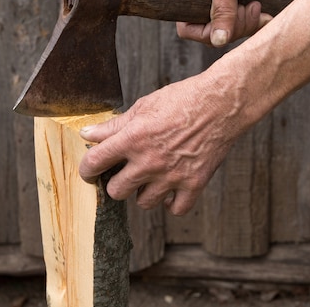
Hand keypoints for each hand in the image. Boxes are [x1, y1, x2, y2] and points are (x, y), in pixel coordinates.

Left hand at [78, 73, 246, 214]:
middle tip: (123, 173)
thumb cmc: (183, 100)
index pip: (95, 162)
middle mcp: (150, 161)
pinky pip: (175, 209)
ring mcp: (172, 175)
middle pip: (116, 191)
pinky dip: (171, 202)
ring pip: (144, 203)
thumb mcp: (143, 106)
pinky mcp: (194, 184)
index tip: (88, 171)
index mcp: (133, 138)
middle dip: (115, 183)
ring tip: (150, 177)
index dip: (86, 169)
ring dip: (143, 192)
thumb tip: (87, 134)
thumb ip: (114, 125)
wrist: (223, 103)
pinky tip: (171, 188)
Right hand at [177, 0, 277, 46]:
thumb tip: (218, 41)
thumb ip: (221, 14)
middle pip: (210, 35)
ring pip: (227, 35)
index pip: (186, 29)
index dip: (206, 32)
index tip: (226, 21)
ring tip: (255, 5)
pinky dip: (253, 24)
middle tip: (247, 8)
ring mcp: (219, 9)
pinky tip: (261, 11)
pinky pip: (240, 30)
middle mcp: (200, 4)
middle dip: (233, 27)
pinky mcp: (235, 11)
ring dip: (245, 24)